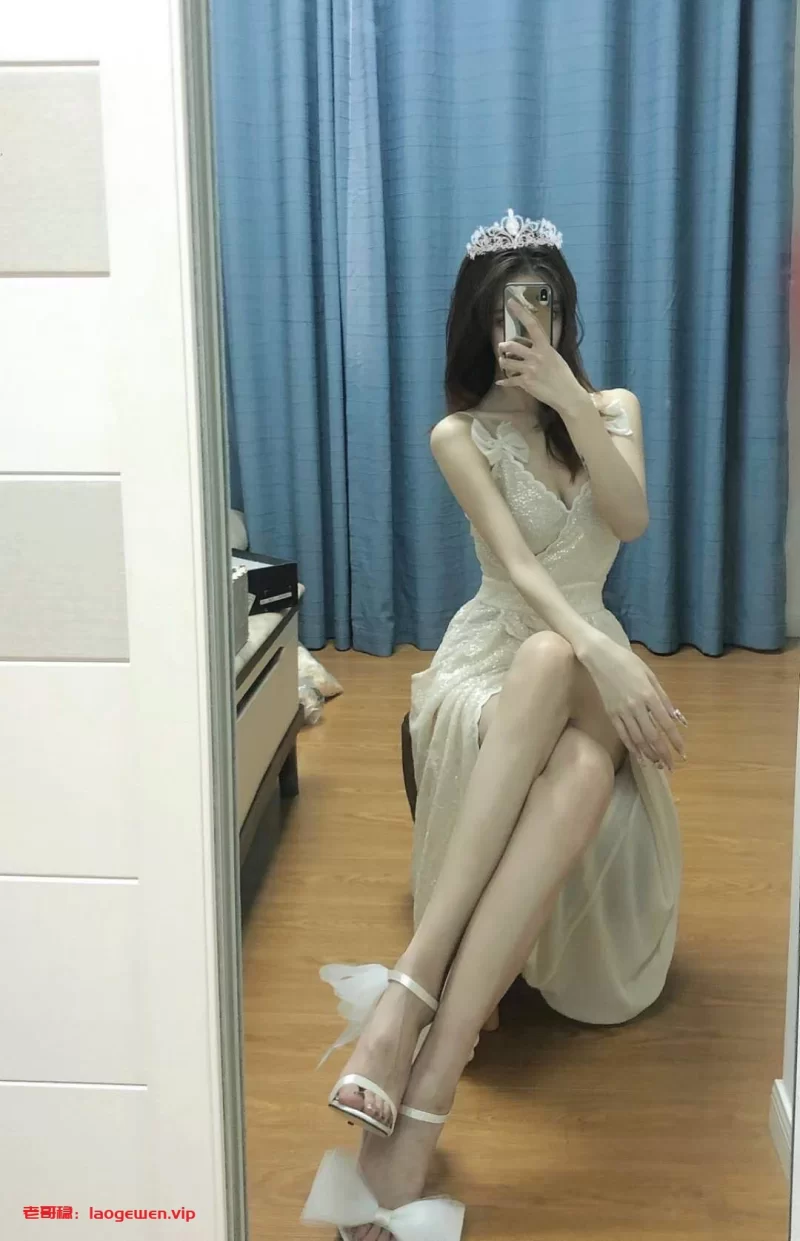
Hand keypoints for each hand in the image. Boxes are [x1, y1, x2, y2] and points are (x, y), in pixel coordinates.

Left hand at [498, 296, 582, 411]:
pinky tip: (501, 382)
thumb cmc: (563, 376)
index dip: (520, 312)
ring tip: (504, 362)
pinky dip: (504, 382)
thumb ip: (543, 350)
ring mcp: (530, 370)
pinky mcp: (526, 383)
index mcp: (545, 347)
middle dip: (503, 347)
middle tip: (502, 348)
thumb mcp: (556, 357)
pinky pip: (509, 380)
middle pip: (511, 346)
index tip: (510, 302)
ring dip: (503, 362)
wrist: (567, 395)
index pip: (532, 325)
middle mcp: (536, 356)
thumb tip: (533, 345)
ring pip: (506, 362)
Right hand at [575, 630, 686, 770]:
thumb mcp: (651, 676)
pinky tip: (639, 756)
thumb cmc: (628, 662)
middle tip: (671, 767)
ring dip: (649, 754)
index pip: (666, 724)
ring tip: (657, 765)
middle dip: (663, 753)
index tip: (682, 753)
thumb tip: (677, 718)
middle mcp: (636, 706)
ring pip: (637, 738)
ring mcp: (621, 711)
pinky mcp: (611, 713)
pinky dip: (632, 747)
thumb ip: (664, 698)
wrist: (599, 657)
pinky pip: (623, 734)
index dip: (675, 740)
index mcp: (649, 695)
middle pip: (652, 736)